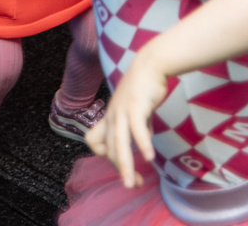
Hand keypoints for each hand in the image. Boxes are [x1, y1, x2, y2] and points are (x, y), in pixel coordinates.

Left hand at [85, 59, 166, 188]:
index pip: (96, 142)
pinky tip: (149, 158)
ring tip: (131, 183)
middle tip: (132, 185)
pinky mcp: (135, 106)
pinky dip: (142, 145)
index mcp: (110, 117)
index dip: (106, 155)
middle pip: (109, 149)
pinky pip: (137, 130)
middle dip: (120, 169)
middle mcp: (112, 116)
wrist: (151, 62)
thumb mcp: (138, 111)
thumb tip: (144, 143)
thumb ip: (139, 127)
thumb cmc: (145, 86)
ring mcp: (122, 111)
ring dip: (125, 165)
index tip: (124, 163)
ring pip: (118, 143)